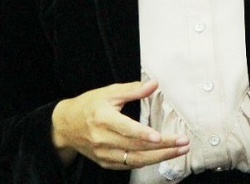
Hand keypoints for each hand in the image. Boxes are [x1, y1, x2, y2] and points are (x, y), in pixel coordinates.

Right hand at [51, 80, 188, 168]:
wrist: (66, 126)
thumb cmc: (89, 105)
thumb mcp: (108, 92)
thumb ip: (133, 89)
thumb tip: (154, 84)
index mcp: (102, 118)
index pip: (125, 129)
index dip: (143, 134)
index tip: (159, 136)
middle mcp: (102, 139)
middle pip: (135, 146)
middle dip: (162, 146)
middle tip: (183, 142)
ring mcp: (104, 154)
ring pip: (135, 159)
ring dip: (160, 157)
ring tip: (179, 151)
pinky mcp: (106, 163)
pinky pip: (129, 165)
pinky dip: (147, 162)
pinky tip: (162, 156)